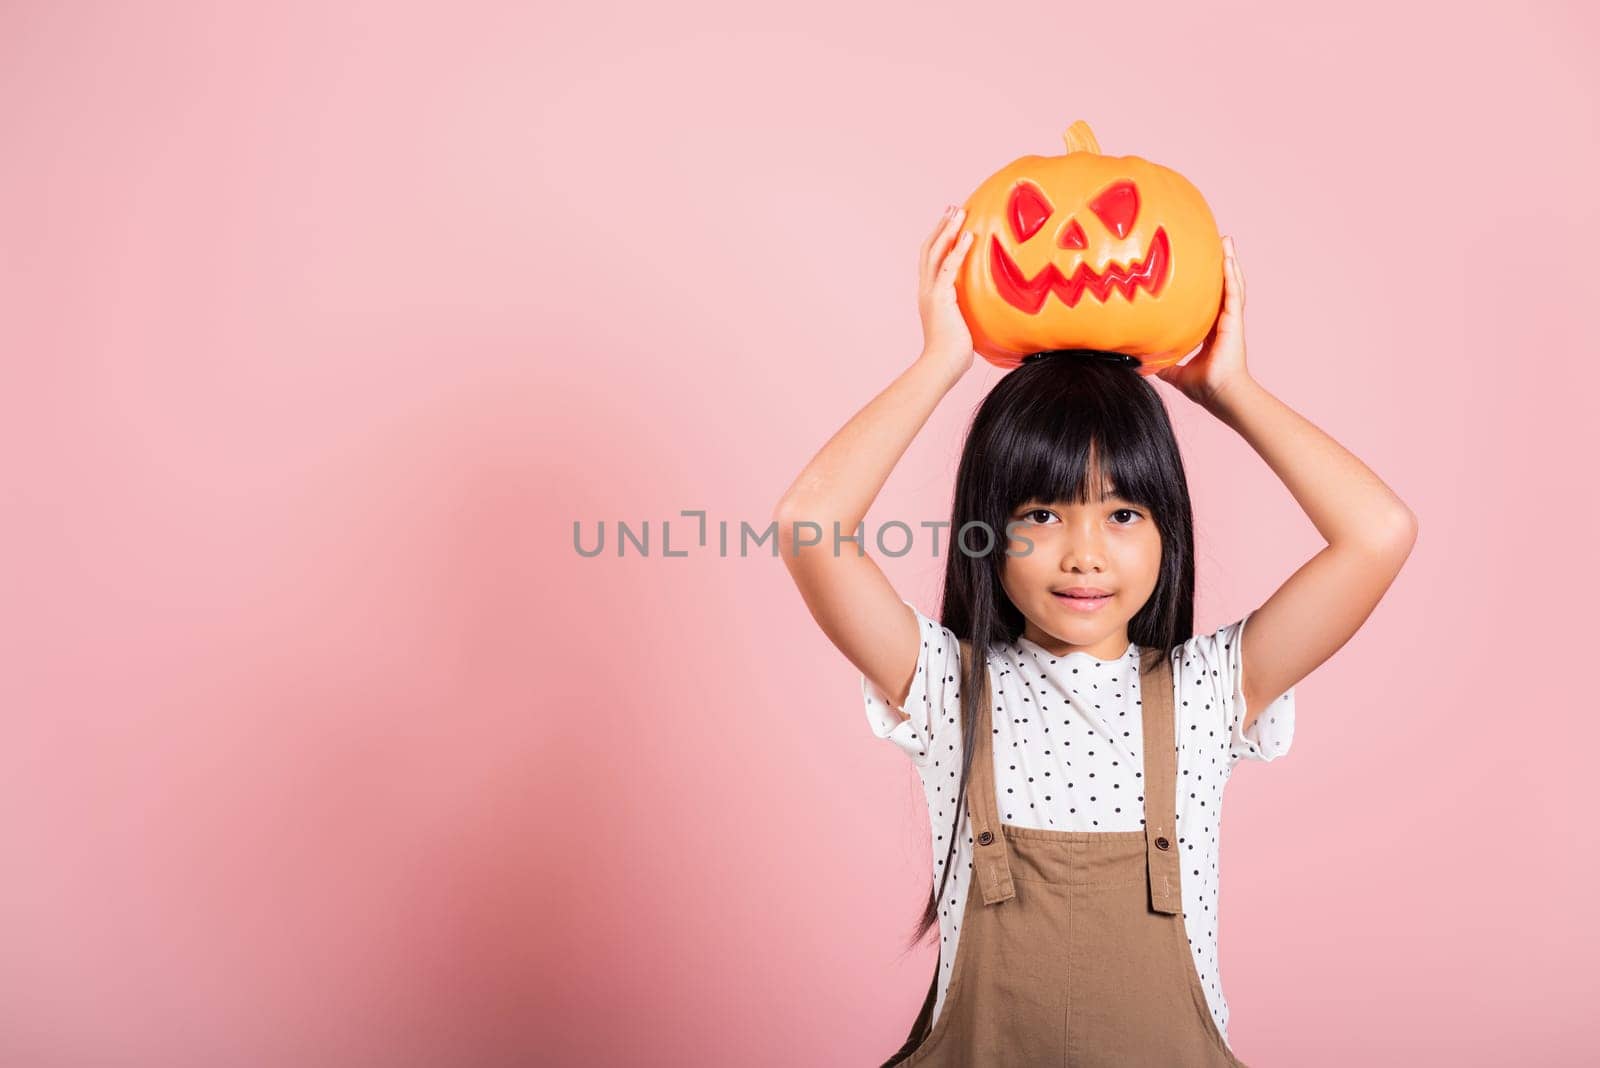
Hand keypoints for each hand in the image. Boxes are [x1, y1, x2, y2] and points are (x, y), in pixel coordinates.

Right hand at [916, 204, 975, 376]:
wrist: (941, 366)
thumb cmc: (952, 356)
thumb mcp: (961, 328)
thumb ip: (967, 315)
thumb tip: (984, 315)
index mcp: (929, 296)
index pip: (931, 262)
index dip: (939, 241)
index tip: (950, 225)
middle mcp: (926, 290)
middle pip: (929, 249)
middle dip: (941, 227)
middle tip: (952, 208)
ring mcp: (931, 293)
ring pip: (936, 252)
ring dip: (948, 230)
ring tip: (959, 212)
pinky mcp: (940, 297)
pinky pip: (949, 267)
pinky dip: (958, 249)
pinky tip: (968, 235)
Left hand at [1156, 235, 1251, 407]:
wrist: (1218, 394)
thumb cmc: (1203, 387)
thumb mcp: (1175, 371)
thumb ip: (1162, 364)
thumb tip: (1141, 363)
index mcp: (1211, 331)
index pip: (1209, 301)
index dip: (1207, 284)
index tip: (1200, 266)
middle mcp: (1223, 322)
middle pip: (1223, 286)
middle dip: (1222, 264)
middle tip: (1218, 243)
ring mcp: (1230, 320)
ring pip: (1232, 284)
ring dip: (1230, 262)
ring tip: (1226, 242)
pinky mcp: (1233, 322)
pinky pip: (1233, 293)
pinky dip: (1231, 275)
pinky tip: (1228, 259)